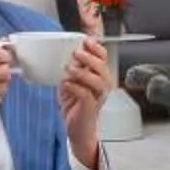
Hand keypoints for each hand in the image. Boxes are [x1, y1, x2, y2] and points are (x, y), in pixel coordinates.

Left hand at [58, 35, 110, 159]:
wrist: (77, 129)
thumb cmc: (75, 104)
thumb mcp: (72, 81)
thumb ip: (72, 68)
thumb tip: (66, 54)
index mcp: (99, 75)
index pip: (103, 57)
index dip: (96, 47)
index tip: (86, 40)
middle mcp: (102, 85)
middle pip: (102, 67)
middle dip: (89, 58)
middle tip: (76, 54)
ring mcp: (98, 96)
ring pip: (97, 80)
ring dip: (82, 72)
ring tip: (69, 69)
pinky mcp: (90, 107)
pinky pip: (86, 94)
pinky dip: (75, 87)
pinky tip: (66, 84)